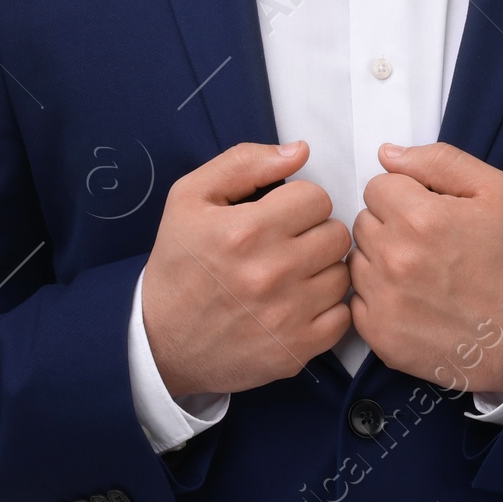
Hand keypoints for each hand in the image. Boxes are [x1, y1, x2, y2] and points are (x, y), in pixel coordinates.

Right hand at [142, 140, 351, 395]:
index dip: (299, 201)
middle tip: (287, 244)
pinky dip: (327, 309)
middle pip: (337, 233)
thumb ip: (244, 163)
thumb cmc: (178, 265)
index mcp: (246, 231)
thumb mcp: (190, 198)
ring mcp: (286, 316)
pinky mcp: (297, 350)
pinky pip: (344, 316)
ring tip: (292, 274)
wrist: (158, 342)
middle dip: (314, 232)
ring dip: (322, 270)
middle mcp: (270, 273)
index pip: (316, 197)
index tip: (280, 215)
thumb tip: (299, 151)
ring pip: (343, 273)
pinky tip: (300, 303)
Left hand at [349, 142, 502, 393]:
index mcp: (418, 217)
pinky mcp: (381, 336)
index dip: (404, 195)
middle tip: (429, 245)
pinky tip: (413, 302)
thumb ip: (439, 161)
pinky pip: (357, 301)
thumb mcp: (496, 191)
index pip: (377, 187)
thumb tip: (387, 154)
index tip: (430, 214)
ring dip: (381, 261)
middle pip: (364, 222)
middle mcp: (394, 258)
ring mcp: (384, 300)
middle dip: (391, 226)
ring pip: (358, 261)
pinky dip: (379, 299)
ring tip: (422, 274)